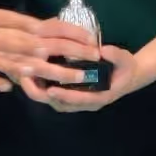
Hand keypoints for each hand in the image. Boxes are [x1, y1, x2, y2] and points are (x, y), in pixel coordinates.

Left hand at [25, 45, 144, 111]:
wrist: (128, 76)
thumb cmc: (125, 68)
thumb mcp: (125, 59)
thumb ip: (115, 55)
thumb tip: (102, 50)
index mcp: (100, 96)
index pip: (80, 100)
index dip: (65, 96)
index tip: (51, 90)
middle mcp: (87, 103)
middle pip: (62, 105)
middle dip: (45, 96)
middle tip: (29, 84)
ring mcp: (80, 101)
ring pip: (57, 102)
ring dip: (42, 93)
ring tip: (27, 80)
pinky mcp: (74, 96)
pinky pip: (57, 97)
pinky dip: (45, 90)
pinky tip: (35, 78)